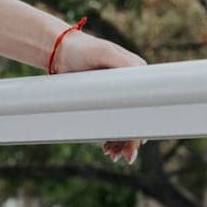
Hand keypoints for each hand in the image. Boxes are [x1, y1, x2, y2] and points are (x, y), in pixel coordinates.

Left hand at [49, 30, 147, 165]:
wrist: (60, 52)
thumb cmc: (84, 48)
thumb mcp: (104, 52)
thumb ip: (122, 62)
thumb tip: (141, 74)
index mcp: (136, 74)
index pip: (146, 104)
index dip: (143, 125)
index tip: (138, 142)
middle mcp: (129, 87)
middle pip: (135, 119)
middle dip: (131, 140)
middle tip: (126, 157)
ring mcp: (115, 96)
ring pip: (123, 124)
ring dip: (120, 142)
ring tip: (111, 154)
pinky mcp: (101, 102)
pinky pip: (110, 123)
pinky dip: (110, 137)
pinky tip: (106, 147)